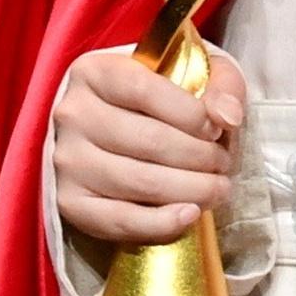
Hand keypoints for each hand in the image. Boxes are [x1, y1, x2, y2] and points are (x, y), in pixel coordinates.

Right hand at [52, 40, 247, 248]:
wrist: (108, 129)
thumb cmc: (156, 98)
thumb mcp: (192, 71)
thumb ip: (221, 83)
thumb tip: (228, 117)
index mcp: (96, 72)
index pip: (146, 91)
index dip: (192, 114)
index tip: (217, 129)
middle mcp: (73, 114)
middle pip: (149, 141)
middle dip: (201, 157)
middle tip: (224, 164)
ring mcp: (67, 161)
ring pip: (140, 182)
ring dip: (192, 190)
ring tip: (217, 188)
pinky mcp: (70, 203)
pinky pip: (119, 220)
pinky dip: (161, 223)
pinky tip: (189, 215)